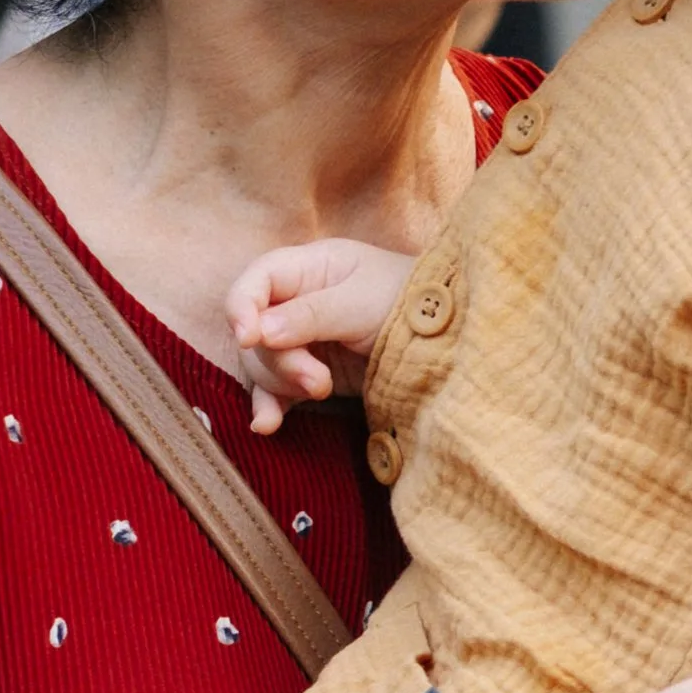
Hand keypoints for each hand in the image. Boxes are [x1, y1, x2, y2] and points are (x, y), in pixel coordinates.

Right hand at [226, 238, 411, 434]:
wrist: (449, 342)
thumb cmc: (409, 303)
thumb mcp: (362, 302)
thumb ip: (311, 315)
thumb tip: (260, 333)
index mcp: (309, 268)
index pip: (256, 282)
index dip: (242, 307)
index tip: (247, 338)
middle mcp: (298, 301)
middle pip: (257, 331)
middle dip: (280, 358)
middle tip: (316, 379)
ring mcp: (304, 339)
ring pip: (263, 363)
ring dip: (284, 381)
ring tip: (322, 390)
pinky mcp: (312, 373)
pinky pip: (276, 390)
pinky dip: (272, 405)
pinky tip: (268, 424)